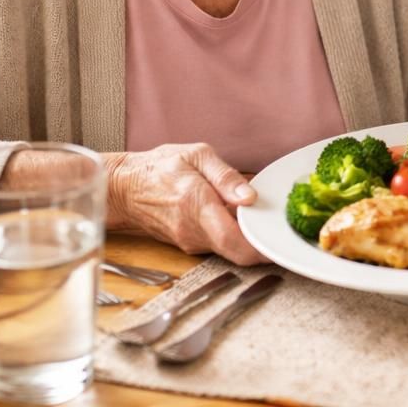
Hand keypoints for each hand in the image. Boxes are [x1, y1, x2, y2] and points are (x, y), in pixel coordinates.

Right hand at [103, 143, 267, 264]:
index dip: (262, 247)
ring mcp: (190, 242)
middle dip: (263, 244)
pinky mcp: (189, 245)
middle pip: (238, 252)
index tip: (283, 241)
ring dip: (249, 239)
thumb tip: (250, 196)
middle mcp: (193, 231)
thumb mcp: (196, 155)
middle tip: (283, 229)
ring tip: (263, 218)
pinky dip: (234, 236)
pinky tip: (239, 219)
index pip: (235, 240)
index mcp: (197, 205)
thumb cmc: (160, 167)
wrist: (125, 188)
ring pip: (230, 251)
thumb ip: (226, 176)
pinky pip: (218, 246)